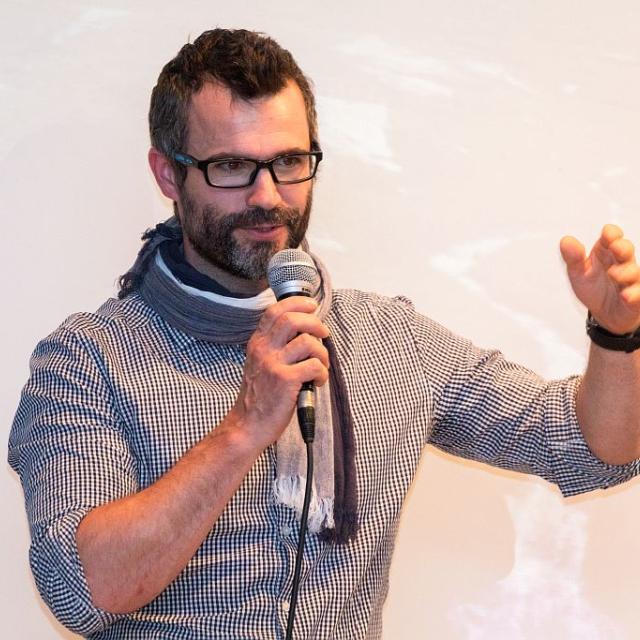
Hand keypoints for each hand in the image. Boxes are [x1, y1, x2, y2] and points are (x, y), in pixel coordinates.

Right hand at [232, 296, 329, 449]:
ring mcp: (273, 364)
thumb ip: (275, 346)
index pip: (274, 311)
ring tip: (321, 365)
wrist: (247, 426)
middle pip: (292, 319)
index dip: (296, 303)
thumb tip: (305, 332)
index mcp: (257, 343)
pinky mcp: (285, 380)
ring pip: (307, 342)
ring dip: (322, 352)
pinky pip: (314, 365)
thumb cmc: (259, 397)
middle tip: (323, 334)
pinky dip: (322, 373)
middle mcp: (263, 350)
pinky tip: (318, 382)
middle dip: (315, 323)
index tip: (311, 306)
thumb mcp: (260, 364)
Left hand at [560, 224, 639, 334]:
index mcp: (605, 252)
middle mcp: (620, 263)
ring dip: (626, 272)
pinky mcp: (636, 297)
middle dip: (622, 247)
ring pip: (634, 272)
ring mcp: (630, 279)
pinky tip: (625, 295)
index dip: (611, 233)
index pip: (611, 236)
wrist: (604, 314)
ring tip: (614, 274)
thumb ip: (572, 258)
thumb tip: (566, 240)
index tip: (607, 234)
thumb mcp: (578, 273)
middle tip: (615, 248)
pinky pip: (639, 294)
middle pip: (626, 250)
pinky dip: (634, 294)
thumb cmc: (594, 288)